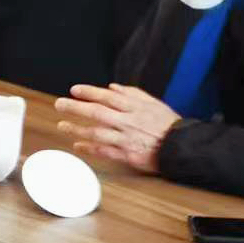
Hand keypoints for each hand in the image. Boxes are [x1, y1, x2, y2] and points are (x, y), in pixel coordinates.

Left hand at [55, 83, 181, 173]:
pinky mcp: (128, 155)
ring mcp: (126, 139)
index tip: (74, 90)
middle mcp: (128, 122)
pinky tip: (77, 145)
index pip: (107, 97)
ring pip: (97, 133)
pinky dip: (90, 148)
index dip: (89, 92)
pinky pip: (104, 151)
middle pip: (97, 113)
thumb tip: (111, 87)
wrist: (183, 147)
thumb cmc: (168, 124)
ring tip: (62, 125)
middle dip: (76, 108)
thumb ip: (132, 94)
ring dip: (77, 129)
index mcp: (135, 107)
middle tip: (60, 104)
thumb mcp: (153, 103)